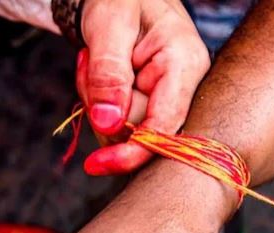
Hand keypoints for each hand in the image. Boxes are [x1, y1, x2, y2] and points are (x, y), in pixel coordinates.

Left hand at [75, 0, 209, 174]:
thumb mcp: (109, 26)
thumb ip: (109, 74)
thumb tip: (109, 123)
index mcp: (185, 66)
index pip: (165, 126)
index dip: (133, 151)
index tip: (99, 164)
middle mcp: (183, 91)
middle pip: (138, 132)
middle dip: (102, 107)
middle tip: (88, 64)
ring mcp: (167, 103)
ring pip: (124, 132)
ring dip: (96, 104)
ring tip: (94, 63)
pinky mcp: (151, 109)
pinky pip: (119, 127)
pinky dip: (98, 106)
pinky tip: (100, 75)